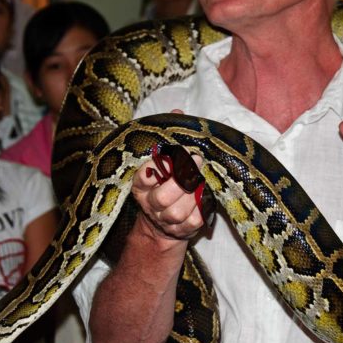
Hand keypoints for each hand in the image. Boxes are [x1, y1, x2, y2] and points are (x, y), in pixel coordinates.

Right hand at [131, 109, 206, 242]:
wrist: (163, 223)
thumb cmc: (166, 180)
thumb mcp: (164, 159)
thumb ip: (169, 137)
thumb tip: (178, 112)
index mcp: (139, 184)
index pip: (143, 176)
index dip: (159, 165)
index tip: (174, 152)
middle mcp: (149, 204)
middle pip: (162, 198)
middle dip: (182, 179)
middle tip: (197, 160)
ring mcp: (164, 220)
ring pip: (177, 212)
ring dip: (193, 194)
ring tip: (200, 179)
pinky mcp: (180, 231)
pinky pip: (193, 222)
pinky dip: (201, 209)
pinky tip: (203, 196)